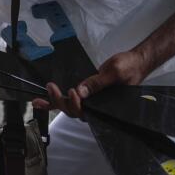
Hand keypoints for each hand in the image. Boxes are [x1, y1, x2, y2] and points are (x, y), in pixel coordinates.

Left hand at [33, 49, 149, 117]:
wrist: (135, 62)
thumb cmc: (129, 68)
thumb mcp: (115, 73)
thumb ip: (98, 82)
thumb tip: (81, 91)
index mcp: (104, 106)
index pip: (85, 112)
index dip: (75, 104)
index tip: (73, 90)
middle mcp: (96, 106)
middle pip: (73, 111)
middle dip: (59, 102)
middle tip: (51, 87)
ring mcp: (91, 100)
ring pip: (70, 106)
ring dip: (54, 102)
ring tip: (39, 99)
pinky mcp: (87, 92)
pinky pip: (71, 98)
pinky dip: (57, 99)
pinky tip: (44, 99)